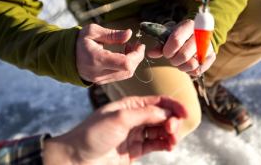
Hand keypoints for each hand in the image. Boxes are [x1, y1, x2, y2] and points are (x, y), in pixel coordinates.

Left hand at [43, 96, 187, 164]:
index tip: (184, 113)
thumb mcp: (120, 117)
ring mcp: (135, 134)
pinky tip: (169, 146)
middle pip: (161, 116)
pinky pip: (155, 144)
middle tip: (172, 129)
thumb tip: (166, 112)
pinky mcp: (135, 150)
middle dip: (171, 121)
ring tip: (172, 140)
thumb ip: (145, 113)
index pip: (157, 101)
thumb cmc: (93, 134)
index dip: (172, 105)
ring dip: (170, 134)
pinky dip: (165, 144)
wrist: (76, 159)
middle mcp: (134, 118)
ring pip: (160, 131)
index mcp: (130, 105)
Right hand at [76, 24, 144, 84]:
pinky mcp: (102, 82)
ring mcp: (100, 80)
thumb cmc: (79, 41)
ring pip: (126, 74)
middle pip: (128, 70)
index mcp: (96, 59)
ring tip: (129, 47)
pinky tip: (123, 55)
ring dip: (133, 62)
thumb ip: (112, 34)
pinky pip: (120, 76)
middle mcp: (99, 73)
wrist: (65, 56)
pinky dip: (126, 66)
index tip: (140, 45)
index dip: (137, 55)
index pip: (125, 63)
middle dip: (137, 57)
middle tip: (136, 44)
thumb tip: (129, 34)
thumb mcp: (92, 32)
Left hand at [147, 19, 215, 75]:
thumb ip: (159, 44)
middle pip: (184, 54)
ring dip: (181, 66)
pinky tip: (186, 64)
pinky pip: (198, 70)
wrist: (196, 34)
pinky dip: (189, 70)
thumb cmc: (179, 35)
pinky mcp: (211, 56)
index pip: (176, 40)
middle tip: (172, 58)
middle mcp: (201, 35)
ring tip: (179, 62)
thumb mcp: (168, 35)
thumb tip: (150, 53)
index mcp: (188, 25)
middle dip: (174, 60)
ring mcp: (208, 46)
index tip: (165, 53)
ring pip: (192, 64)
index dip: (168, 50)